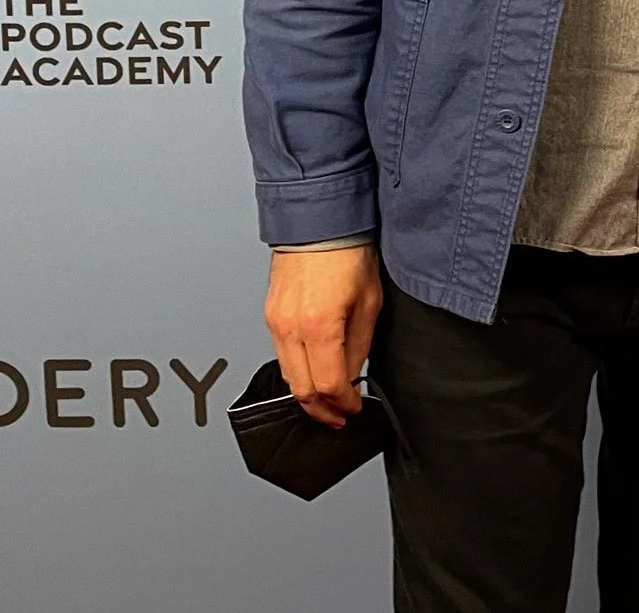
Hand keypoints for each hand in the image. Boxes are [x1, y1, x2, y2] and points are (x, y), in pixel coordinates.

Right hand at [263, 244, 382, 427]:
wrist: (320, 221)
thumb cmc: (348, 252)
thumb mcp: (369, 303)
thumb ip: (359, 345)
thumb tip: (351, 376)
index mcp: (319, 325)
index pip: (328, 385)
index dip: (343, 403)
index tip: (353, 408)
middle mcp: (290, 327)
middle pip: (302, 389)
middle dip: (321, 410)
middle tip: (339, 416)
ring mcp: (275, 322)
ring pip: (288, 375)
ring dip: (307, 394)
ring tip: (327, 401)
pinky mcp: (270, 315)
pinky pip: (281, 355)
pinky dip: (297, 371)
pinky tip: (313, 372)